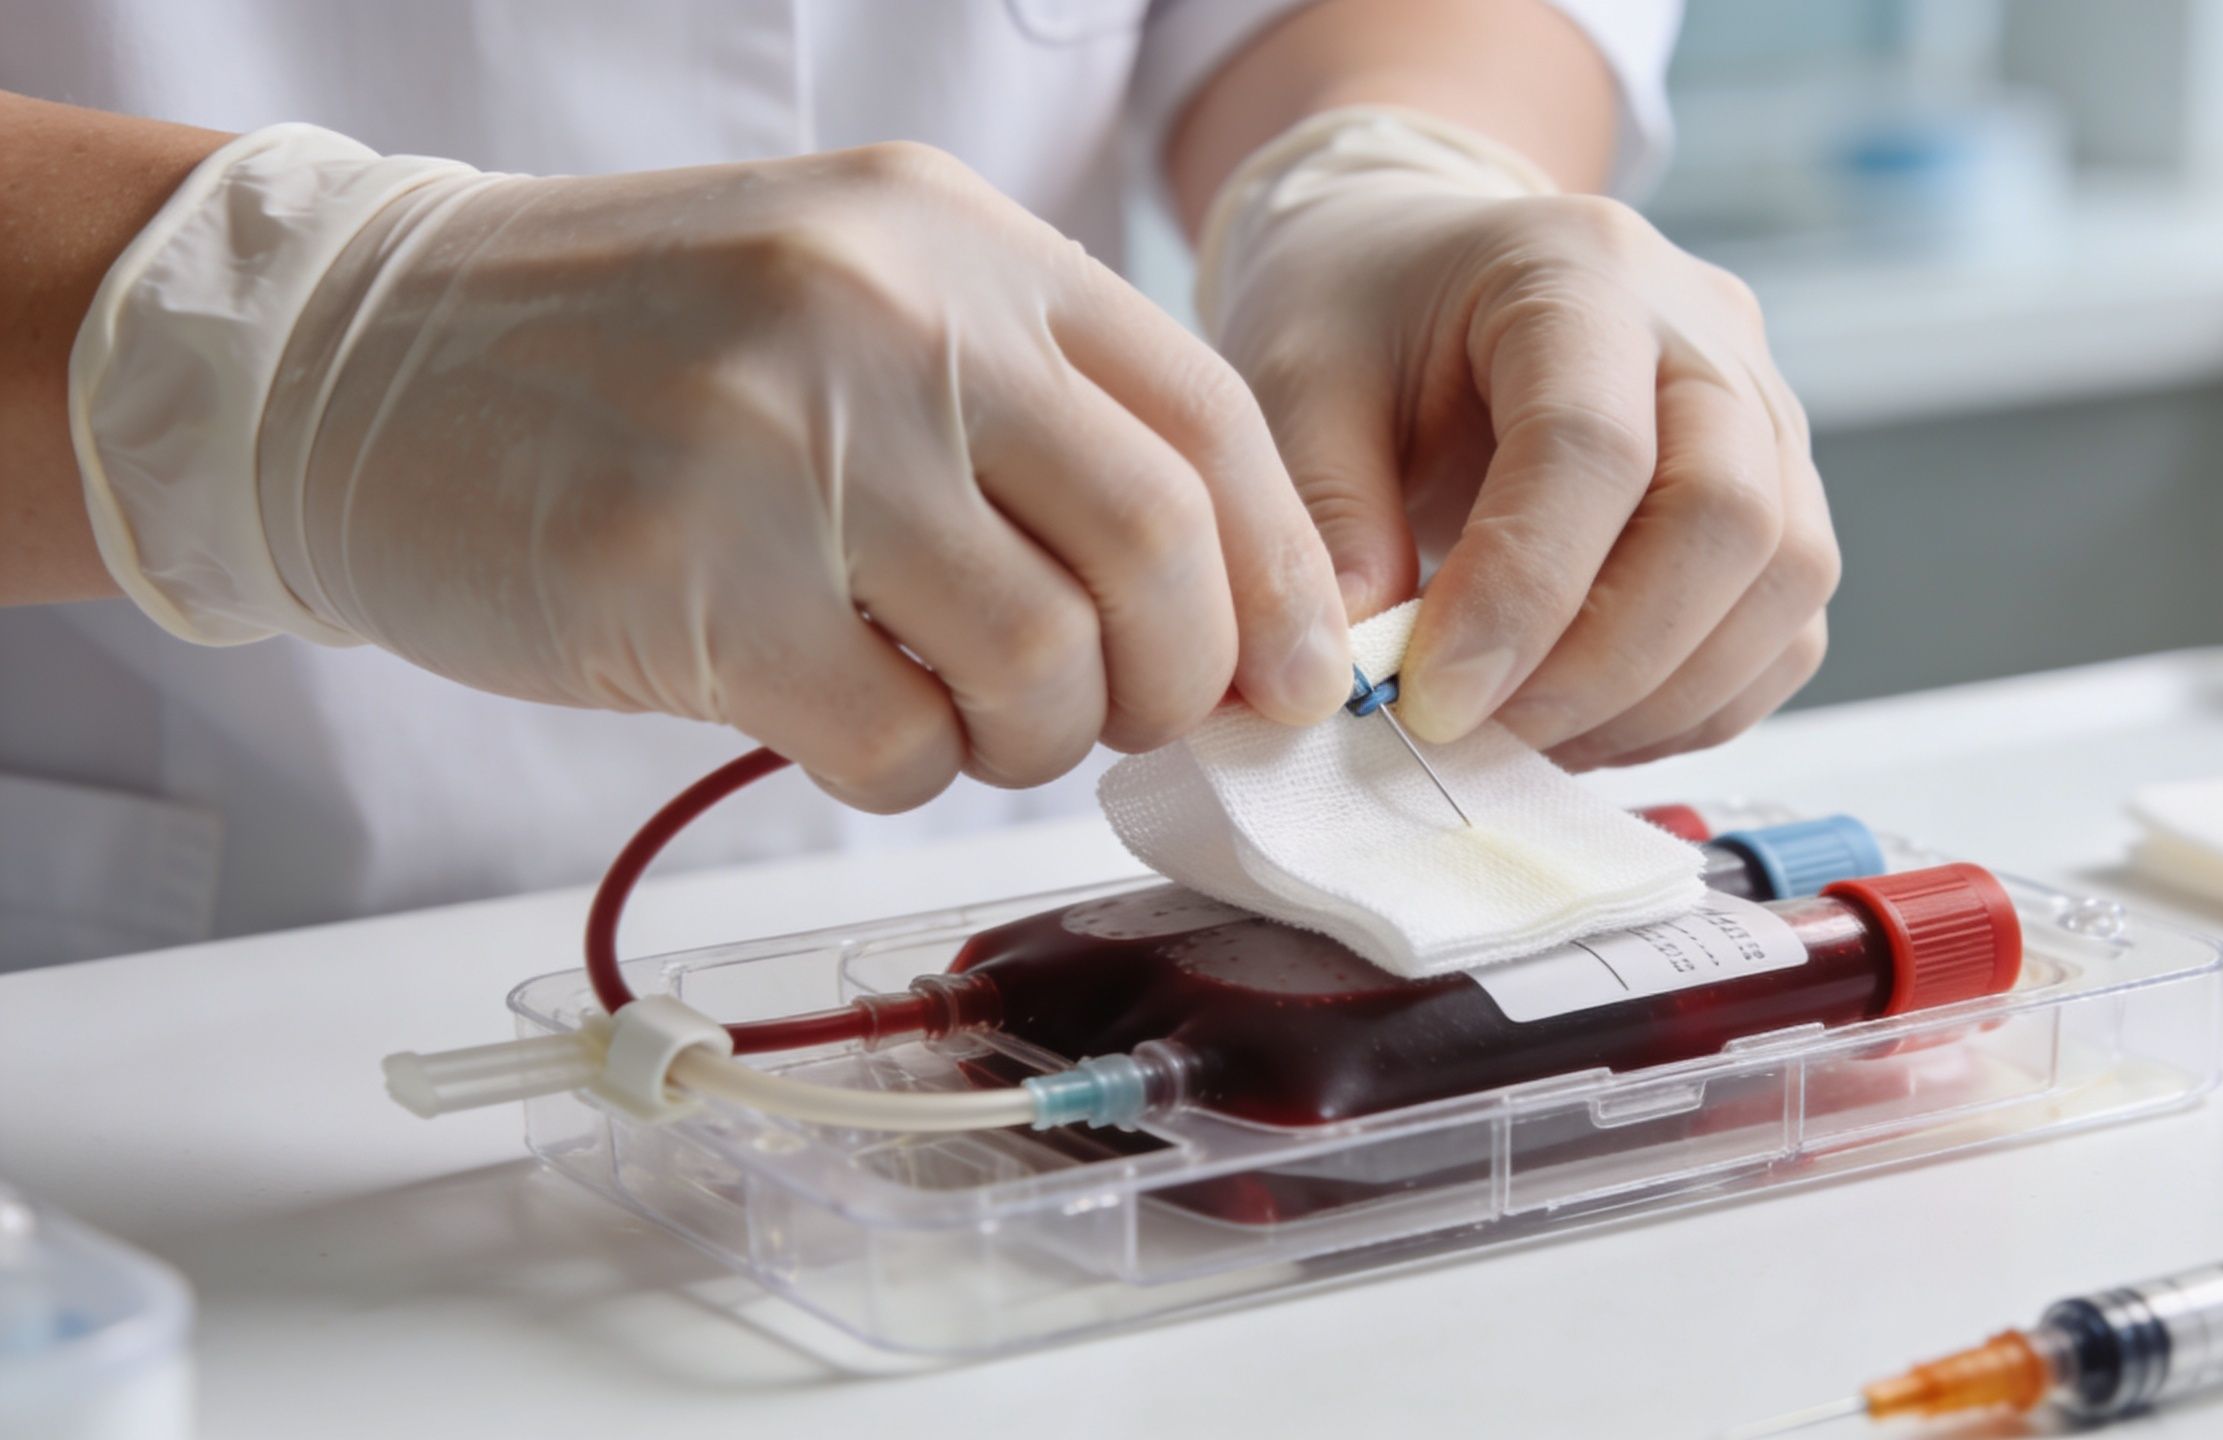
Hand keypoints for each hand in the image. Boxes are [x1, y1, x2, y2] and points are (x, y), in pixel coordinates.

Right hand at [192, 139, 1349, 808]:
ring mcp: (784, 441)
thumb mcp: (856, 302)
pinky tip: (848, 726)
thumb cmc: (637, 355)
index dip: (1281, 576)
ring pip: (1039, 668)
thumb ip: (1032, 418)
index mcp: (957, 243)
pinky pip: (894, 745)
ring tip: (961, 712)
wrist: (360, 358)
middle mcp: (890, 319)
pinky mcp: (683, 576)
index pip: (1205, 419)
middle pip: (1156, 550)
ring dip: (1032, 739)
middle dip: (1178, 681)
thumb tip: (1224, 608)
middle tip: (1125, 719)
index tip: (1290, 681)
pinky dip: (907, 775)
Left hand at [1203, 110, 1835, 769]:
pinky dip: (1693, 707)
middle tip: (1482, 733)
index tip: (1432, 700)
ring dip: (1657, 699)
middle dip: (1605, 664)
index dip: (1520, 594)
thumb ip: (1327, 515)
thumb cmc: (1366, 321)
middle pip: (1726, 518)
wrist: (1430, 276)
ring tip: (1523, 736)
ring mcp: (1767, 416)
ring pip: (1783, 582)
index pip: (1592, 447)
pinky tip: (1582, 723)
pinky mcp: (1785, 499)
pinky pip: (1788, 632)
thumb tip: (1357, 672)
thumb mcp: (1296, 382)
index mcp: (1578, 272)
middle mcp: (1707, 333)